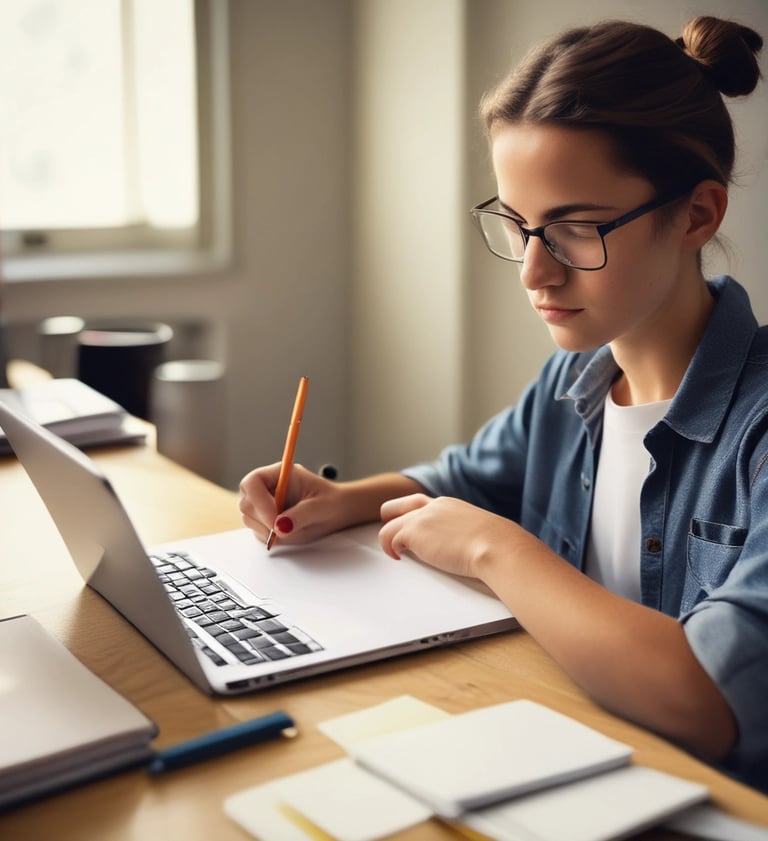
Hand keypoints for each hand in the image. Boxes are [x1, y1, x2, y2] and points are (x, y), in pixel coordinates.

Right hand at [239, 463, 346, 545]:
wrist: (336, 512)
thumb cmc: (331, 503)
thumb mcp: (321, 507)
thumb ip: (301, 515)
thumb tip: (279, 527)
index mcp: (279, 474)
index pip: (252, 482)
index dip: (258, 501)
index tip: (274, 520)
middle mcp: (267, 488)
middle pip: (246, 503)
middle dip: (263, 520)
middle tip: (285, 530)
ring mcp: (264, 505)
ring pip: (249, 520)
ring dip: (268, 530)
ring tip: (296, 527)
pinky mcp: (265, 521)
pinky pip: (259, 533)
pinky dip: (272, 538)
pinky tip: (292, 532)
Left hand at [378, 493, 522, 578]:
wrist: (497, 546)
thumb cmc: (496, 545)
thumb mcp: (479, 530)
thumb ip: (466, 531)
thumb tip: (468, 543)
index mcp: (448, 505)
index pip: (420, 503)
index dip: (411, 514)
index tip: (411, 526)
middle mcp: (431, 507)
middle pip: (396, 506)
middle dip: (389, 518)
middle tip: (390, 534)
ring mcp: (421, 519)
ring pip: (389, 526)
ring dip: (388, 540)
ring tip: (396, 554)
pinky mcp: (413, 533)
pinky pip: (390, 539)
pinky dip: (391, 549)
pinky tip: (399, 557)